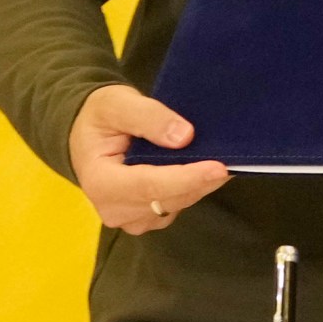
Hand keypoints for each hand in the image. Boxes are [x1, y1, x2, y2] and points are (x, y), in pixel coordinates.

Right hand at [68, 83, 229, 233]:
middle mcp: (113, 209)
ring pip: (177, 203)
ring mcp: (131, 217)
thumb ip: (148, 117)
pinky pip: (177, 205)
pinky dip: (194, 187)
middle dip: (201, 180)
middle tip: (234, 158)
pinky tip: (206, 168)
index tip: (218, 168)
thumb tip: (184, 137)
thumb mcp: (117, 104)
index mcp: (99, 182)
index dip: (187, 178)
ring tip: (222, 159)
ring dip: (200, 184)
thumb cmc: (100, 117)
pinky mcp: (146, 217)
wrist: (88, 135)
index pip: (149, 185)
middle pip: (167, 198)